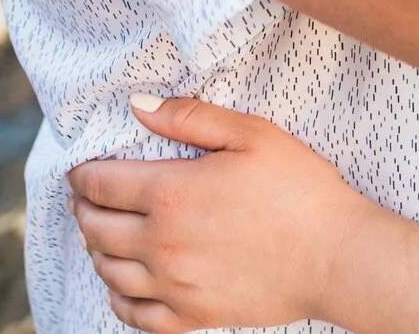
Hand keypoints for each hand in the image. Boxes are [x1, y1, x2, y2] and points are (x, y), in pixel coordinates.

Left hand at [69, 95, 367, 333]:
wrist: (336, 256)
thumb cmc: (300, 188)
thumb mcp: (252, 135)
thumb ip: (190, 117)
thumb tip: (138, 105)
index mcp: (171, 194)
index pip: (100, 184)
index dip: (82, 174)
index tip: (82, 170)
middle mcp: (161, 244)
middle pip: (95, 228)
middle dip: (85, 209)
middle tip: (89, 198)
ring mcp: (174, 286)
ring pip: (108, 271)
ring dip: (97, 250)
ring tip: (104, 235)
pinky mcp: (192, 316)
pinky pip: (135, 315)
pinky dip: (118, 299)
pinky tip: (123, 285)